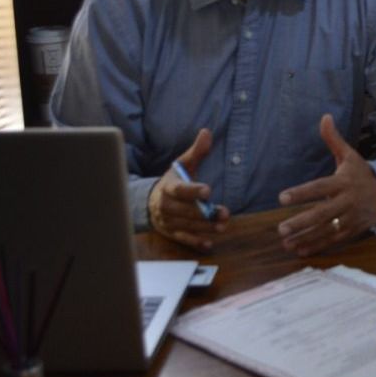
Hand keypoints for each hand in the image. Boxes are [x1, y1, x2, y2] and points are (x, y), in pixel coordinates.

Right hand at [148, 128, 228, 250]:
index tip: (208, 191)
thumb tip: (207, 132)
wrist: (151, 202)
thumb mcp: (183, 165)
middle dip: (205, 213)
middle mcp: (166, 206)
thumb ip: (197, 151)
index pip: (180, 189)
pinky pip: (183, 240)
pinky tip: (208, 244)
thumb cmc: (173, 181)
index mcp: (168, 187)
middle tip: (224, 213)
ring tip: (222, 226)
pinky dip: (195, 243)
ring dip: (205, 227)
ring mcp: (168, 221)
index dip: (193, 191)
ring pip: (187, 226)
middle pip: (186, 211)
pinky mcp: (171, 233)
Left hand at [275, 114, 375, 256]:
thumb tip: (324, 116)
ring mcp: (351, 218)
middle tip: (281, 228)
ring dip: (305, 237)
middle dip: (301, 222)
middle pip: (322, 213)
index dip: (301, 193)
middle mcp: (347, 201)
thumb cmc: (362, 173)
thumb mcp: (350, 156)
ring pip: (326, 230)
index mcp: (343, 182)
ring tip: (286, 243)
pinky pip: (334, 240)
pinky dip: (318, 246)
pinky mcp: (353, 230)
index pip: (320, 188)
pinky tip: (300, 250)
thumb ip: (334, 139)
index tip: (281, 198)